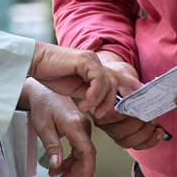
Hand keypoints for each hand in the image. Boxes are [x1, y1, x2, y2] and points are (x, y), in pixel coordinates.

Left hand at [22, 80, 96, 176]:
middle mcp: (82, 126)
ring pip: (81, 153)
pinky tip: (60, 164)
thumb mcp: (43, 126)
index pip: (87, 150)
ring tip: (55, 173)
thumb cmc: (43, 105)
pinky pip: (78, 147)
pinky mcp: (79, 128)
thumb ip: (51, 145)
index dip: (88, 168)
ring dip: (71, 165)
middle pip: (85, 155)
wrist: (43, 92)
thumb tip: (57, 164)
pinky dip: (70, 157)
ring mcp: (82, 127)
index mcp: (75, 125)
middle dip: (74, 171)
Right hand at [28, 42, 142, 118]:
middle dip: (114, 103)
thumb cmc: (51, 74)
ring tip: (87, 110)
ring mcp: (92, 60)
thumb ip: (90, 94)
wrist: (34, 62)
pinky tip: (83, 103)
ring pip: (110, 83)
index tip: (142, 99)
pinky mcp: (85, 60)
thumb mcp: (75, 89)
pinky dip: (94, 94)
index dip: (132, 87)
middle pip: (117, 83)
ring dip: (101, 101)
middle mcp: (96, 62)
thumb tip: (101, 106)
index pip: (120, 77)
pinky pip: (99, 79)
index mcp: (96, 69)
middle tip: (100, 116)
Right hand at [89, 55, 164, 150]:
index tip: (137, 108)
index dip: (124, 116)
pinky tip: (159, 133)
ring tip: (155, 121)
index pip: (108, 118)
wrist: (117, 80)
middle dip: (138, 125)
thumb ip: (127, 85)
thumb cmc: (116, 78)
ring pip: (127, 142)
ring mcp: (113, 131)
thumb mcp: (120, 75)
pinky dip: (149, 141)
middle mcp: (103, 123)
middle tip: (150, 115)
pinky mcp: (124, 136)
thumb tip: (140, 92)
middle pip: (118, 133)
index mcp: (97, 107)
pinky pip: (135, 145)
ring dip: (145, 134)